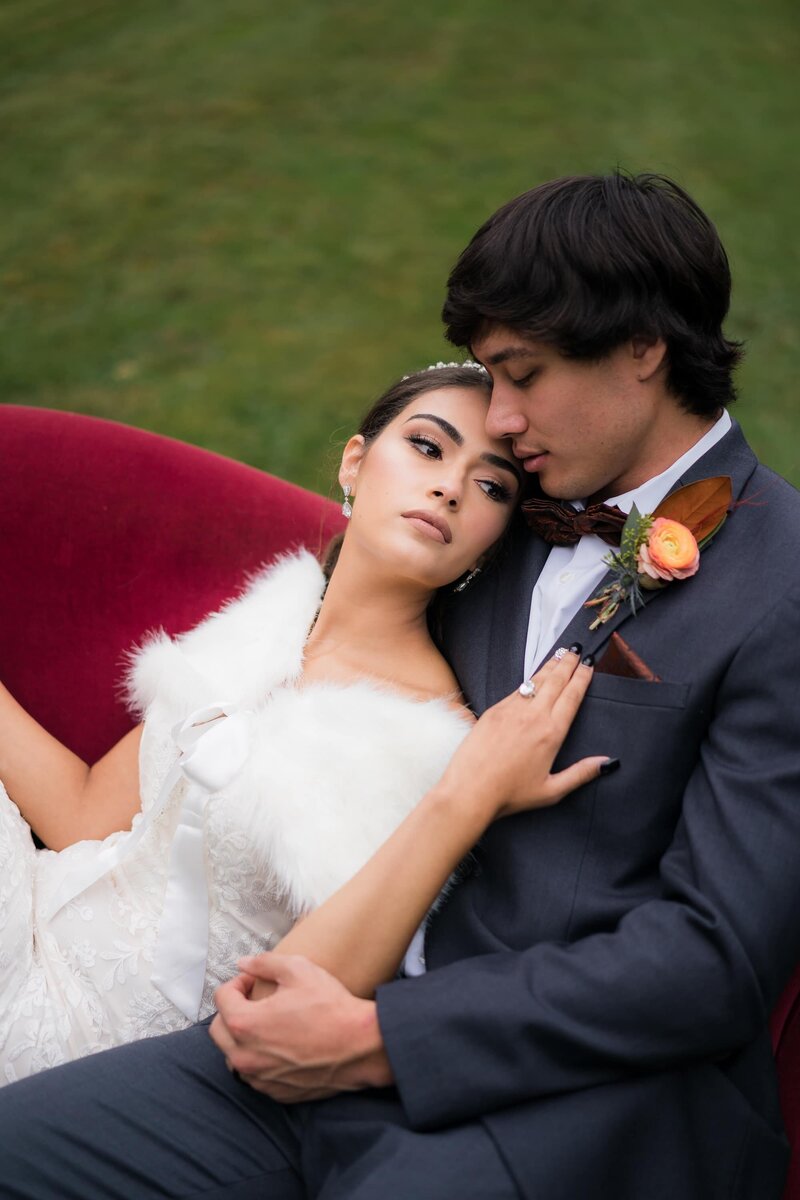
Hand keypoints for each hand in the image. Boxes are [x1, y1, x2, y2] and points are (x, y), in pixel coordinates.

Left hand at [209, 953, 393, 1101]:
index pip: (222, 998)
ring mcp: (259, 1078)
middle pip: (218, 1030)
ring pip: (233, 1056)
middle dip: (231, 1010)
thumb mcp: (298, 970)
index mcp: (246, 1024)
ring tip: (266, 1024)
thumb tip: (243, 963)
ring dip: (241, 1038)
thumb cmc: (330, 1007)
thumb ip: (264, 963)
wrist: (360, 1046)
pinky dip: (258, 1059)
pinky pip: (253, 1075)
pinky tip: (280, 1046)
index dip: (237, 983)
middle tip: (254, 1000)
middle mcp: (245, 1056)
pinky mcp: (275, 1092)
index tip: (253, 981)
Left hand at [438, 648, 607, 819]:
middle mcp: (533, 716)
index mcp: (551, 733)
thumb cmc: (509, 794)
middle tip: (575, 650)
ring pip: (536, 681)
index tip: (588, 665)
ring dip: (550, 667)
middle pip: (556, 681)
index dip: (581, 678)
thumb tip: (607, 763)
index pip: (572, 696)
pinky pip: (516, 690)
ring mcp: (511, 710)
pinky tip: (533, 677)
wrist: (470, 790)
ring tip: (559, 655)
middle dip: (567, 663)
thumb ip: (581, 774)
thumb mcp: (552, 790)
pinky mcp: (494, 711)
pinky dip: (529, 679)